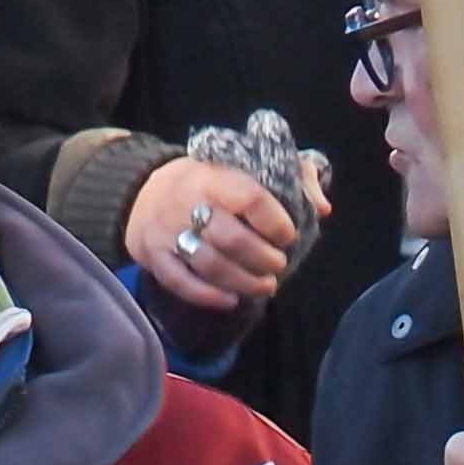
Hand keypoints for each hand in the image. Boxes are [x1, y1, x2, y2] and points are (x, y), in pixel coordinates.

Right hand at [125, 152, 300, 318]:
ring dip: (243, 281)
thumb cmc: (208, 181)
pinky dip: (208, 295)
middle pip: (231, 239)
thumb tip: (322, 208)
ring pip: (209, 265)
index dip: (276, 222)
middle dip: (263, 259)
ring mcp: (167, 232)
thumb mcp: (247, 165)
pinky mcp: (153, 256)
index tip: (288, 234)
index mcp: (213, 176)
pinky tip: (231, 300)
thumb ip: (294, 177)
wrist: (141, 191)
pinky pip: (180, 282)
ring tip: (265, 286)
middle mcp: (187, 202)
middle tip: (279, 265)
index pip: (250, 198)